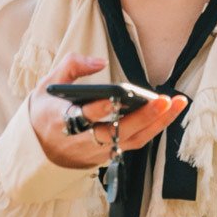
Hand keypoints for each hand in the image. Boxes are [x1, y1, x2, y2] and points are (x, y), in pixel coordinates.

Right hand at [29, 54, 186, 170]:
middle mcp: (81, 140)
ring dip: (157, 124)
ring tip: (177, 104)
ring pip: (131, 140)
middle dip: (141, 118)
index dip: (99, 109)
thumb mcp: (47, 85)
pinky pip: (134, 143)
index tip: (114, 99)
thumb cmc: (46, 112)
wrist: (39, 150)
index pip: (83, 117)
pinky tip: (168, 113)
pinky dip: (153, 129)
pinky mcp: (107, 155)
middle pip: (116, 132)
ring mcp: (96, 150)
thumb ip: (71, 66)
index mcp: (61, 120)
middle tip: (163, 101)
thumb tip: (100, 62)